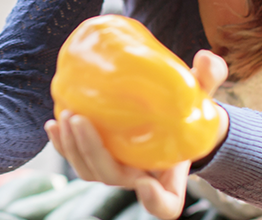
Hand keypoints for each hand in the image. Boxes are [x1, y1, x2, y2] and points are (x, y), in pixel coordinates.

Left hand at [45, 49, 228, 219]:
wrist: (172, 118)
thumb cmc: (188, 111)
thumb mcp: (204, 95)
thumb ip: (208, 78)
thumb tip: (205, 58)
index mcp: (170, 174)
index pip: (167, 204)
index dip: (156, 200)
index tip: (146, 182)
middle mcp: (140, 178)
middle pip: (112, 177)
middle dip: (92, 152)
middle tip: (79, 120)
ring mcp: (116, 170)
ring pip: (89, 171)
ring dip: (72, 147)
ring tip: (65, 116)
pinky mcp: (99, 156)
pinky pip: (76, 158)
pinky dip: (61, 145)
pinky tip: (52, 124)